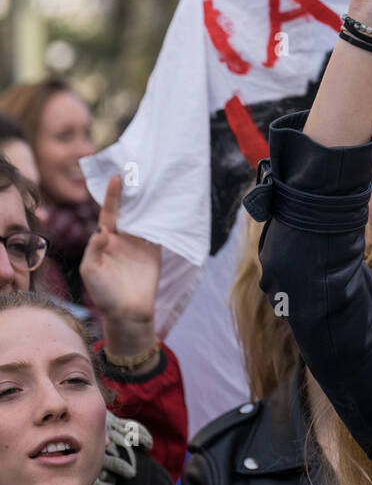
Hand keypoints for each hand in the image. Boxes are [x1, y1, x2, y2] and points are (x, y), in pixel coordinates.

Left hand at [79, 176, 160, 359]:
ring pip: (145, 217)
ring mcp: (140, 243)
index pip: (109, 213)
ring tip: (154, 182)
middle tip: (138, 171)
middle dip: (132, 192)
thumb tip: (102, 230)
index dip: (112, 196)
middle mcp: (123, 238)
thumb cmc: (104, 294)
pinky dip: (163, 218)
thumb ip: (94, 250)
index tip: (116, 178)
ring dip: (148, 202)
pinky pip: (159, 230)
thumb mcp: (90, 272)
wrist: (128, 312)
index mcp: (105, 240)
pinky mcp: (155, 251)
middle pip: (129, 210)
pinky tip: (167, 205)